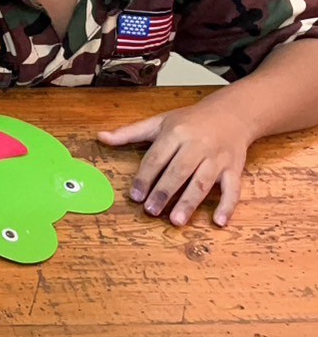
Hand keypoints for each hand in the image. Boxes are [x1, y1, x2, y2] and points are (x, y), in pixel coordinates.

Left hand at [98, 102, 253, 226]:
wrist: (231, 114)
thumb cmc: (190, 120)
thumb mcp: (159, 122)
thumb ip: (129, 132)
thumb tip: (101, 137)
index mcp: (176, 133)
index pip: (156, 158)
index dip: (144, 177)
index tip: (134, 196)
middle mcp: (197, 145)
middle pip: (179, 171)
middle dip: (164, 192)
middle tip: (151, 211)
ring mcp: (217, 158)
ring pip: (203, 182)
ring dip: (189, 202)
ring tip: (176, 221)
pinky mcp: (235, 168)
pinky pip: (234, 189)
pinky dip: (228, 206)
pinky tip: (219, 222)